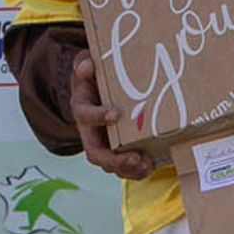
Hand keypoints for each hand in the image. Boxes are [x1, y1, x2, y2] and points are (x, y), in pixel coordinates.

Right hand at [69, 52, 153, 179]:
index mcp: (82, 109)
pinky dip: (136, 169)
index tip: (115, 114)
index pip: (84, 115)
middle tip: (134, 158)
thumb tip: (87, 66)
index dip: (97, 116)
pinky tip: (151, 166)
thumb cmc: (93, 76)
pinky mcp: (117, 147)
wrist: (94, 88)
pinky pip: (123, 164)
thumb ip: (85, 64)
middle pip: (95, 152)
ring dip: (128, 169)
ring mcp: (103, 142)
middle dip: (115, 159)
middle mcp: (90, 131)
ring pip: (110, 164)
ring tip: (147, 166)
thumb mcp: (87, 65)